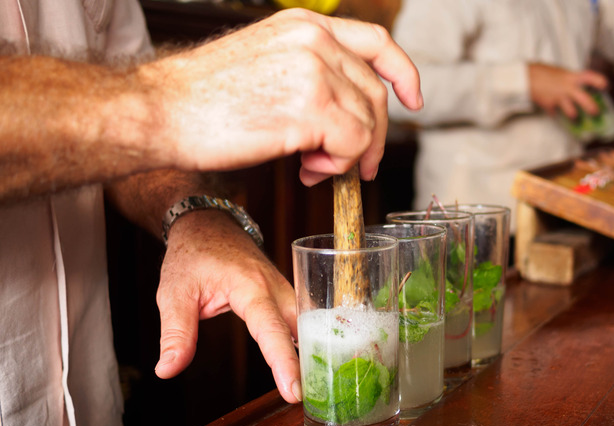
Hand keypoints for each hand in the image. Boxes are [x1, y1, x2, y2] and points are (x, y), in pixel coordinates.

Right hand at [145, 8, 422, 185]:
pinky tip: (306, 170)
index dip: (402, 73)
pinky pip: (352, 144)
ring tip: (312, 167)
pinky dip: (337, 166)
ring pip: (367, 123)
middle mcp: (315, 40)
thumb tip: (344, 117)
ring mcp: (315, 70)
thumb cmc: (202, 99)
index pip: (377, 42)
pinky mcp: (311, 106)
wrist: (159, 112)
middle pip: (375, 93)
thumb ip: (309, 76)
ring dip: (347, 155)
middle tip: (352, 166)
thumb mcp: (264, 65)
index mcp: (304, 26)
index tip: (413, 100)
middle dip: (372, 137)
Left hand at [154, 210, 301, 403]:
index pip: (270, 328)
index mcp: (250, 286)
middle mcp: (275, 287)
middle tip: (308, 395)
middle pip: (300, 329)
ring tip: (315, 386)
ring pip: (307, 325)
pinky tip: (311, 364)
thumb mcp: (174, 292)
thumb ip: (176, 333)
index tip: (293, 389)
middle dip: (307, 362)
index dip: (282, 361)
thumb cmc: (192, 255)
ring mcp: (284, 289)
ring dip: (311, 352)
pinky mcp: (286, 295)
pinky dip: (307, 342)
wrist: (208, 225)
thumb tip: (168, 369)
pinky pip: (303, 321)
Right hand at [528, 63, 608, 117]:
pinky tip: (554, 111)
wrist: (525, 77)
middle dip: (591, 107)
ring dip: (574, 116)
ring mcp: (558, 97)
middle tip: (596, 112)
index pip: (590, 77)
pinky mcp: (549, 105)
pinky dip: (555, 113)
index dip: (599, 81)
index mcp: (571, 76)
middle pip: (584, 99)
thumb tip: (580, 87)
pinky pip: (555, 113)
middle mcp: (567, 87)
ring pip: (571, 111)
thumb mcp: (560, 72)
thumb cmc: (543, 72)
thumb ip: (570, 80)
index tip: (606, 86)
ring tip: (575, 118)